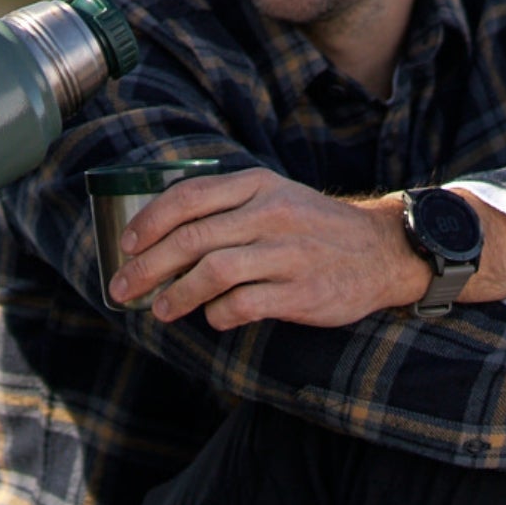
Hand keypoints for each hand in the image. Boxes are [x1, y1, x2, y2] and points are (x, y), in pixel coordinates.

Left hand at [109, 170, 505, 329]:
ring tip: (158, 309)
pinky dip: (217, 314)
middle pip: (191, 239)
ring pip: (213, 272)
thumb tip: (162, 232)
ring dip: (176, 294)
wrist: (382, 251)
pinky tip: (211, 318)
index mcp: (258, 186)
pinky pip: (243, 304)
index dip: (149, 222)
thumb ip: (226, 206)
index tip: (126, 245)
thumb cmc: (315, 226)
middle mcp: (271, 214)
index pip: (188, 197)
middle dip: (147, 266)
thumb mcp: (274, 197)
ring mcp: (288, 253)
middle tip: (123, 288)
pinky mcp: (302, 291)